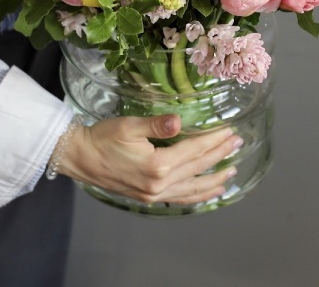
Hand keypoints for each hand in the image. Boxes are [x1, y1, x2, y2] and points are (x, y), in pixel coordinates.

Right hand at [58, 115, 242, 204]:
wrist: (80, 158)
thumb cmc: (103, 138)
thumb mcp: (128, 125)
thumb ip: (155, 124)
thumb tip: (178, 121)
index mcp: (157, 165)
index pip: (195, 150)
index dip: (215, 140)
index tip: (231, 131)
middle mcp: (160, 184)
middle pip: (198, 168)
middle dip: (220, 155)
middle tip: (238, 144)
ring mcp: (155, 194)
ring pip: (193, 188)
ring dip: (214, 179)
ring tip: (231, 171)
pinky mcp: (149, 197)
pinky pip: (180, 198)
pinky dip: (197, 196)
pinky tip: (207, 193)